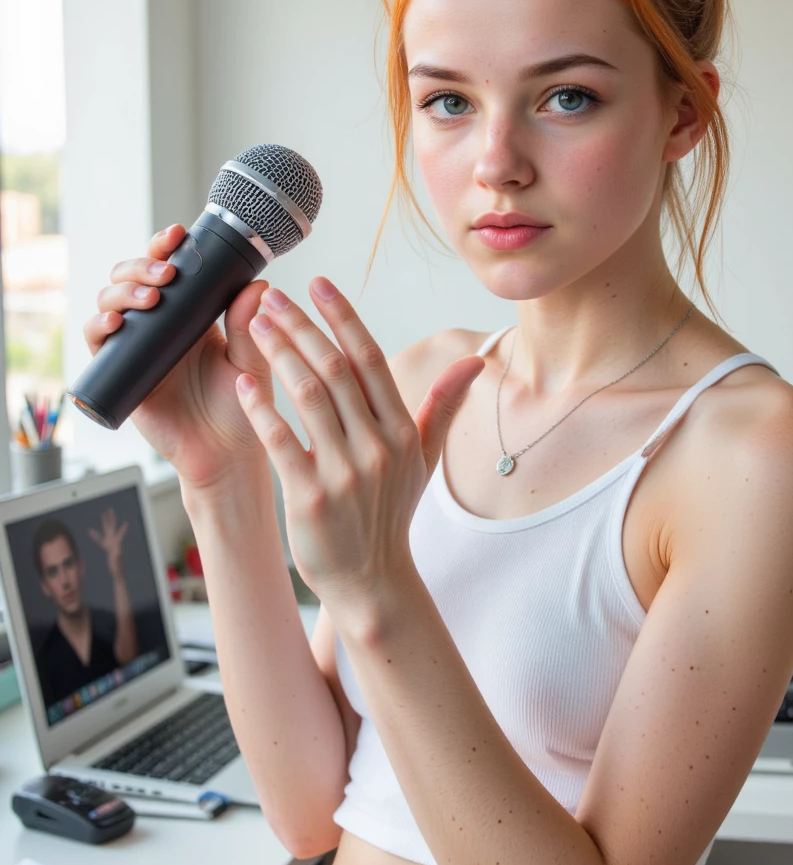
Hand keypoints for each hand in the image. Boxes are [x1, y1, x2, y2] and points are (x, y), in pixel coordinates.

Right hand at [83, 225, 274, 492]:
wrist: (225, 454)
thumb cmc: (242, 408)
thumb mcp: (251, 362)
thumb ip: (251, 327)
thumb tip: (259, 285)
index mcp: (191, 313)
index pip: (169, 267)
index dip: (165, 246)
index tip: (177, 235)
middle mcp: (159, 325)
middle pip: (131, 276)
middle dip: (142, 265)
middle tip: (166, 274)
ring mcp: (136, 346)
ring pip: (110, 302)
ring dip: (122, 291)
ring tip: (149, 299)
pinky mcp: (119, 372)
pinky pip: (97, 343)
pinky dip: (98, 327)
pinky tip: (115, 324)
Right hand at [88, 506, 128, 576]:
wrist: (117, 571)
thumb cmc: (117, 567)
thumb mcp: (117, 562)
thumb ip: (117, 556)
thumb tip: (118, 552)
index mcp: (117, 544)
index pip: (120, 534)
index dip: (123, 530)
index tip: (126, 523)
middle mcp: (114, 541)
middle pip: (112, 527)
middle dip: (111, 518)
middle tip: (110, 509)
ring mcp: (111, 543)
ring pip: (106, 530)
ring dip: (104, 522)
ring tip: (103, 514)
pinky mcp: (107, 547)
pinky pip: (100, 540)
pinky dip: (95, 536)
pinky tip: (89, 531)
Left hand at [234, 277, 483, 616]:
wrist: (372, 580)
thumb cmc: (390, 515)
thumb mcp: (423, 459)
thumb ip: (443, 405)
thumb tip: (476, 361)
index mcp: (401, 431)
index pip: (370, 360)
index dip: (344, 318)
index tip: (319, 284)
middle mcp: (377, 446)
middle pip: (336, 369)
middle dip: (301, 327)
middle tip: (271, 297)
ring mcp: (345, 472)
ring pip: (308, 396)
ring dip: (280, 354)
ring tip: (255, 325)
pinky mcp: (311, 496)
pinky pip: (281, 440)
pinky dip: (261, 407)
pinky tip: (244, 381)